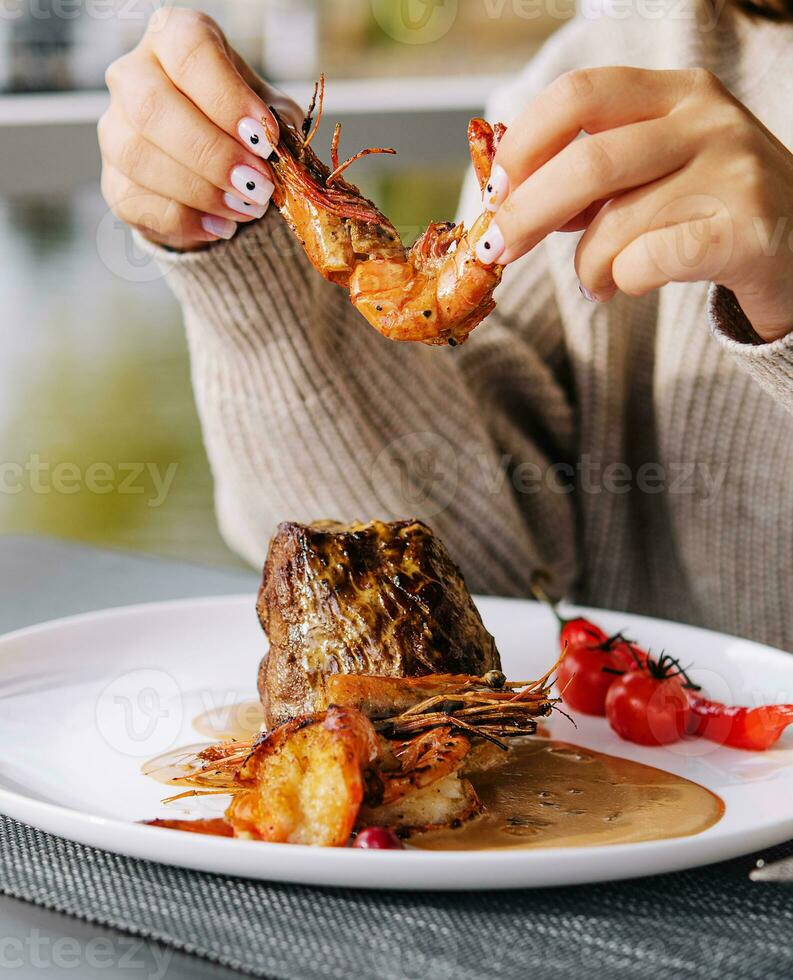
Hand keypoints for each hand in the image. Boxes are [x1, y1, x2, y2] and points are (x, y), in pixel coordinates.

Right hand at [99, 7, 302, 249]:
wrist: (216, 169)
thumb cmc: (243, 125)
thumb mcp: (270, 113)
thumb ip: (278, 124)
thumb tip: (280, 149)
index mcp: (174, 39)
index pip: (189, 53)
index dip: (228, 99)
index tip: (264, 138)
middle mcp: (133, 75)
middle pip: (153, 107)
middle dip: (213, 154)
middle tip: (259, 185)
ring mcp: (115, 130)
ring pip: (140, 158)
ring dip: (202, 191)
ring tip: (248, 208)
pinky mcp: (113, 182)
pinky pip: (140, 203)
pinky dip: (188, 221)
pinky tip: (223, 226)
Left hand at [476, 67, 792, 341]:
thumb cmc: (712, 211)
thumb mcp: (655, 171)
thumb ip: (594, 175)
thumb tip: (511, 192)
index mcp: (676, 93)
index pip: (580, 94)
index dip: (525, 142)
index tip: (497, 188)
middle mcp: (707, 120)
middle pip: (588, 160)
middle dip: (528, 211)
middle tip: (500, 247)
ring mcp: (732, 171)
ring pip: (615, 222)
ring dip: (585, 264)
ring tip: (595, 280)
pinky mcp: (746, 232)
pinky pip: (649, 260)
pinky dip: (622, 280)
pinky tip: (628, 285)